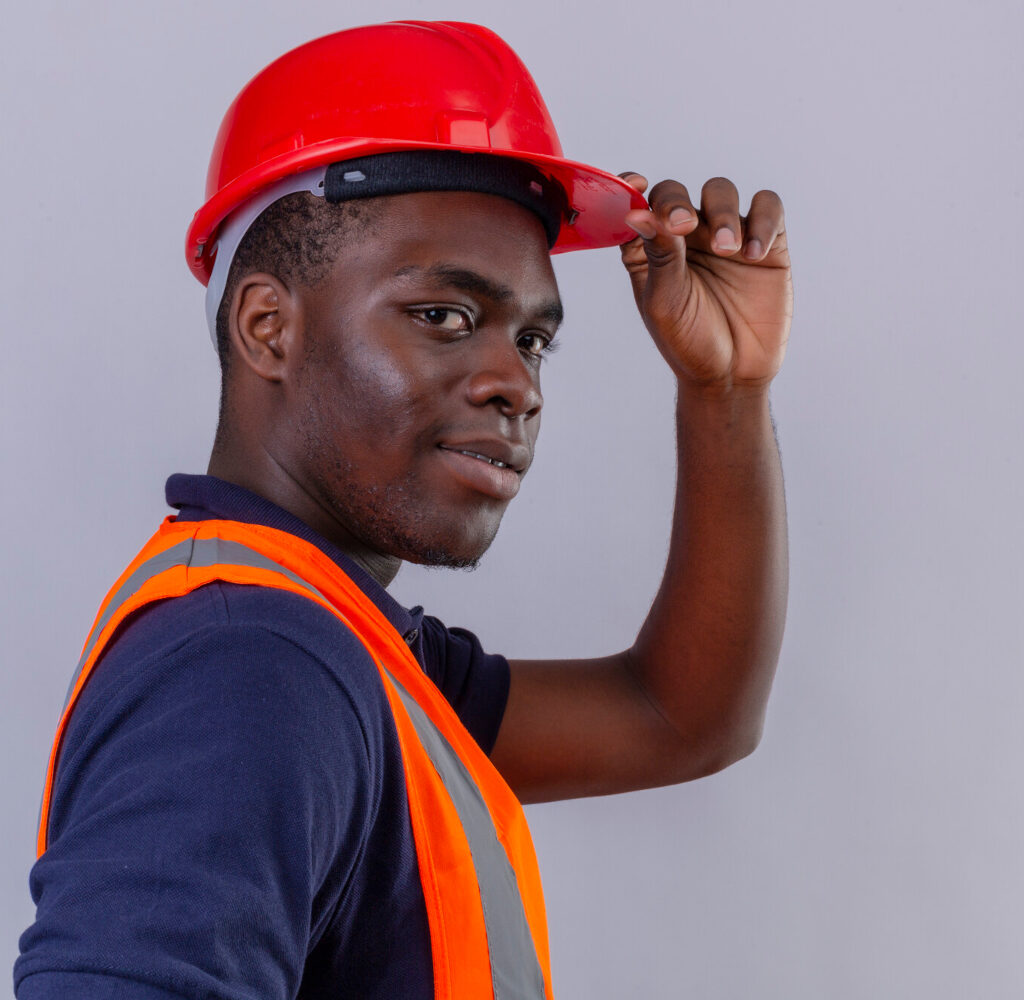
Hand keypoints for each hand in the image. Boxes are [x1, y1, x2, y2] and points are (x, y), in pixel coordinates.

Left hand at [620, 174, 792, 390]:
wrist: (732, 373)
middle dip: (679, 203)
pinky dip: (762, 222)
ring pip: (721, 191)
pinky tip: (754, 255)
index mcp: (650, 248)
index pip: (637, 204)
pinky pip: (767, 208)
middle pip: (677, 192)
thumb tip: (638, 212)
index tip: (636, 186)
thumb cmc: (689, 341)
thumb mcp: (665, 301)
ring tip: (729, 250)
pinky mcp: (765, 242)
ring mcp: (724, 235)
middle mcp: (685, 236)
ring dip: (723, 213)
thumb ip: (658, 255)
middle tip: (685, 226)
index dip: (632, 187)